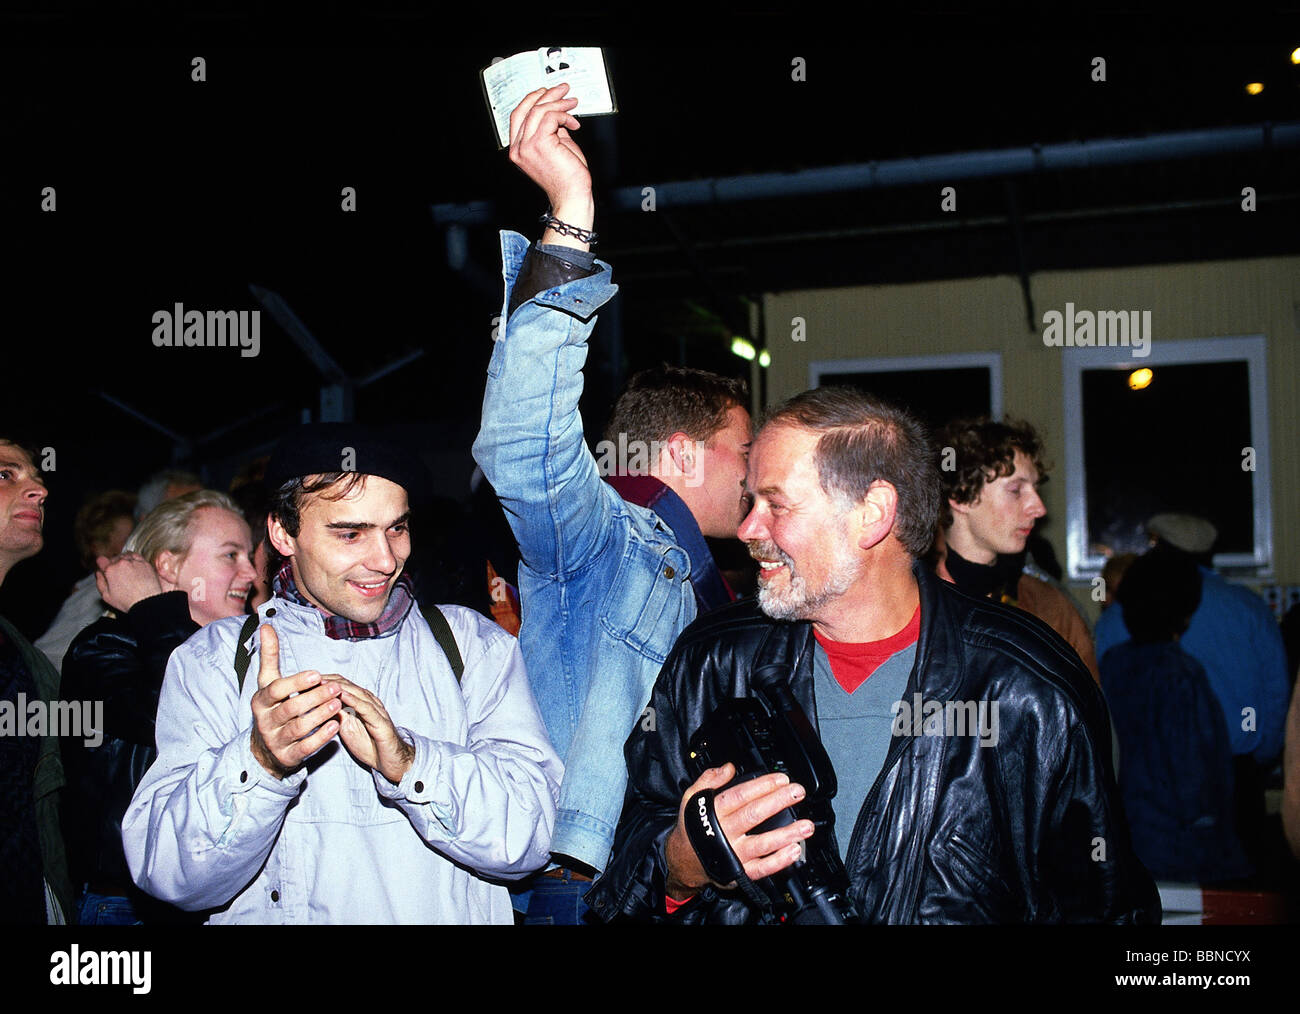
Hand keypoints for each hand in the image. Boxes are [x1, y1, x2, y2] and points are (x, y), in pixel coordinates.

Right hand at [95, 552, 164, 612]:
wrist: (147, 601)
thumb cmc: (127, 601)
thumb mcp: (106, 596)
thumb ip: (100, 582)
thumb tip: (98, 573)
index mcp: (110, 570)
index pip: (101, 560)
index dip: (101, 564)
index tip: (103, 567)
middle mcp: (122, 563)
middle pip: (113, 558)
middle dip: (112, 564)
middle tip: (116, 573)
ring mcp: (134, 562)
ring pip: (124, 555)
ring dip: (123, 560)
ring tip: (125, 569)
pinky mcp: (144, 563)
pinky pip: (136, 556)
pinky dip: (133, 558)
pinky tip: (133, 565)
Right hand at [249, 624, 342, 778]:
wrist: (265, 747)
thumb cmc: (272, 707)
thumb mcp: (268, 683)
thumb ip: (269, 656)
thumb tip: (267, 626)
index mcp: (261, 701)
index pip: (276, 689)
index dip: (296, 682)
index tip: (317, 674)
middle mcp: (265, 721)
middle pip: (290, 708)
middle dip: (314, 698)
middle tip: (336, 688)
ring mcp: (275, 740)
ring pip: (298, 728)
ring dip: (319, 716)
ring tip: (337, 704)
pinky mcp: (287, 756)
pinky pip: (305, 747)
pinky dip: (321, 737)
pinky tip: (336, 725)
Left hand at [319, 674, 414, 784]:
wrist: (391, 761)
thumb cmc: (369, 743)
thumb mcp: (346, 728)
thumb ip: (335, 715)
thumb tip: (316, 706)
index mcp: (359, 702)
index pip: (339, 685)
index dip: (322, 681)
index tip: (302, 681)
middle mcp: (368, 701)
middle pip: (346, 685)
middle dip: (326, 681)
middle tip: (308, 678)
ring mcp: (375, 710)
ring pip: (356, 692)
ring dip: (338, 686)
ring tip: (321, 682)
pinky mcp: (381, 722)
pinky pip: (366, 708)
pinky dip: (354, 700)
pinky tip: (341, 695)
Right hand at [508, 83, 592, 243]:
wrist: (572, 196)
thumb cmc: (567, 178)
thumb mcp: (556, 147)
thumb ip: (552, 129)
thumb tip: (557, 111)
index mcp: (518, 149)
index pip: (519, 116)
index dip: (532, 100)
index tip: (548, 92)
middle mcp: (518, 148)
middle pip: (527, 109)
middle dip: (546, 95)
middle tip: (563, 90)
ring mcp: (526, 146)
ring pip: (539, 111)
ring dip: (558, 103)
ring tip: (572, 102)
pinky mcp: (540, 144)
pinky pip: (551, 117)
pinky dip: (564, 115)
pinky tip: (574, 123)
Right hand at [663, 763, 813, 900]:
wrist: (685, 860)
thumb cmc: (693, 827)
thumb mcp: (692, 797)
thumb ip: (709, 779)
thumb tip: (729, 768)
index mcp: (715, 811)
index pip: (741, 795)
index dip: (763, 786)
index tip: (782, 779)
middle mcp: (725, 832)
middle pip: (754, 815)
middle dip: (779, 802)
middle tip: (798, 792)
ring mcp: (734, 853)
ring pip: (762, 843)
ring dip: (787, 834)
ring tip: (806, 825)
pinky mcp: (740, 872)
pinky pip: (762, 868)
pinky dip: (779, 861)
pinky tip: (794, 851)